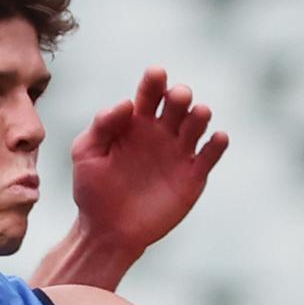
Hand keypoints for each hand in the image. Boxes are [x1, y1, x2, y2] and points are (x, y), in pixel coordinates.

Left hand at [71, 66, 228, 254]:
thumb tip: (126, 103)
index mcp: (135, 122)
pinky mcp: (192, 176)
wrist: (107, 230)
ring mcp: (178, 153)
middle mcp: (160, 133)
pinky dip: (217, 145)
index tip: (156, 74)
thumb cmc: (92, 190)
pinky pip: (210, 155)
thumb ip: (101, 126)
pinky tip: (216, 138)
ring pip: (197, 125)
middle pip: (177, 104)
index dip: (155, 81)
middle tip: (177, 96)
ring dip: (200, 116)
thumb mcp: (86, 154)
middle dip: (180, 96)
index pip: (150, 93)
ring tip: (197, 114)